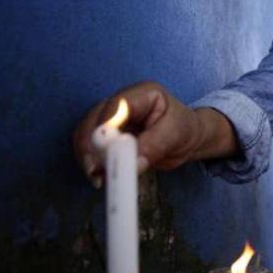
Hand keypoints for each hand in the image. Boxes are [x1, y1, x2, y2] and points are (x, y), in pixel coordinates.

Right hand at [73, 81, 204, 186]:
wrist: (186, 138)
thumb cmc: (183, 129)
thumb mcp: (176, 135)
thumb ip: (154, 146)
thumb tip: (133, 163)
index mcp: (142, 95)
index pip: (117, 106)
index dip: (105, 126)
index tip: (104, 150)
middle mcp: (121, 103)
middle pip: (94, 118)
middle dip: (90, 144)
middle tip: (94, 169)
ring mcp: (112, 120)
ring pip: (87, 134)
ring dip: (88, 156)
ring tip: (98, 178)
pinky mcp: (107, 137)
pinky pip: (92, 148)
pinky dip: (92, 162)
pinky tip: (100, 178)